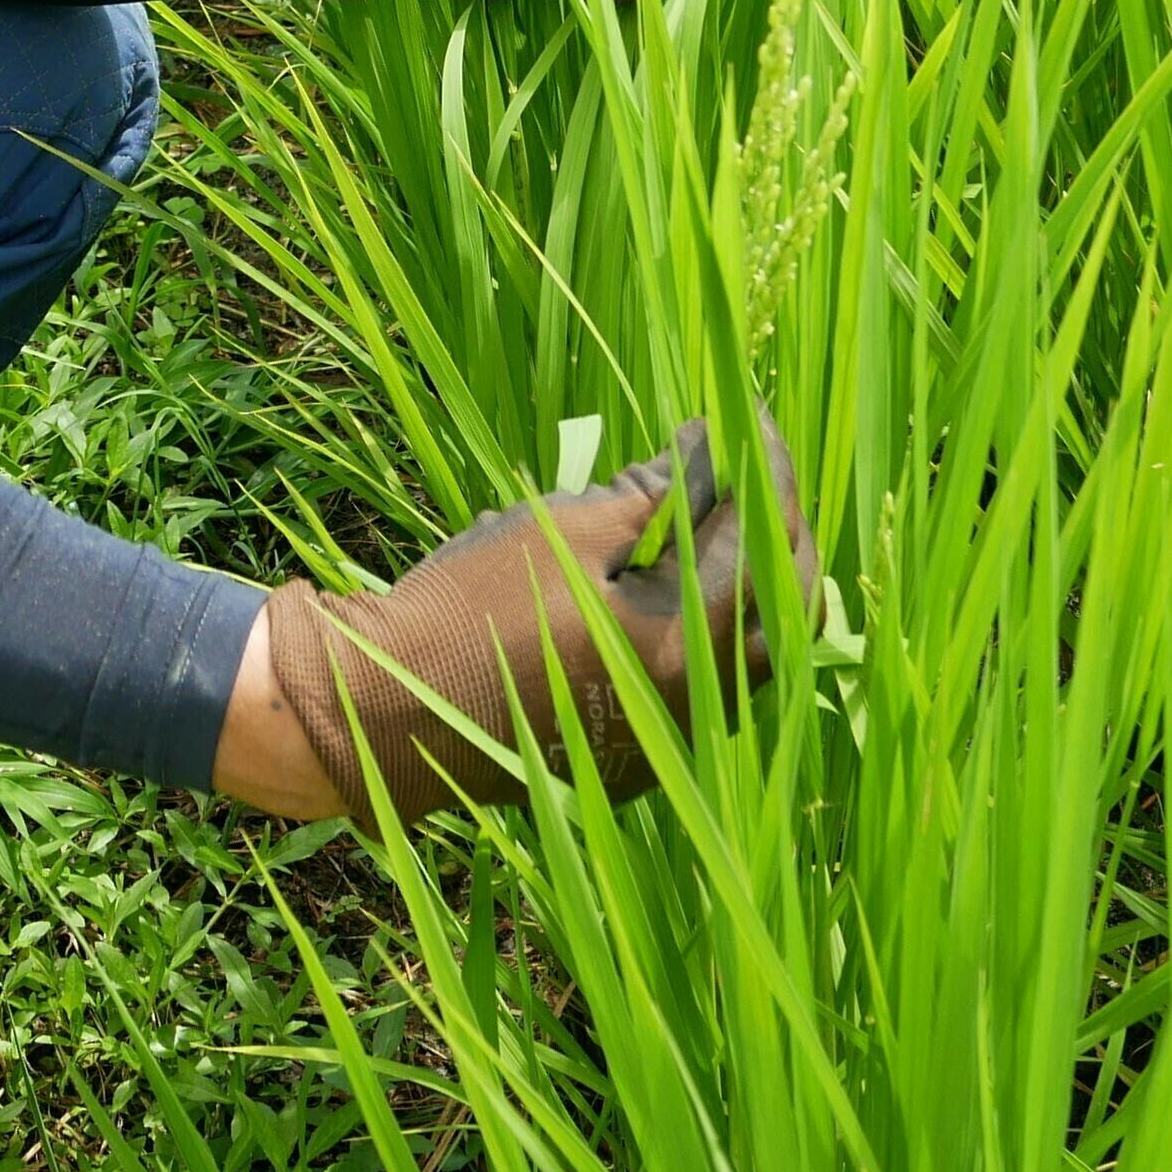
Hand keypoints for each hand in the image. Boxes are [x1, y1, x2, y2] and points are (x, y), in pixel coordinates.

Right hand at [254, 412, 816, 825]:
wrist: (392, 710)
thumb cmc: (472, 607)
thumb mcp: (565, 531)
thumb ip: (654, 498)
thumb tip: (710, 453)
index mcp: (687, 644)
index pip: (761, 536)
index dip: (762, 467)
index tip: (742, 418)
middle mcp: (699, 703)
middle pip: (779, 599)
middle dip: (767, 523)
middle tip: (732, 466)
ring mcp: (671, 738)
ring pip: (746, 644)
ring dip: (737, 574)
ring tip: (696, 514)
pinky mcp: (638, 753)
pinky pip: (701, 679)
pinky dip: (699, 621)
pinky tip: (658, 580)